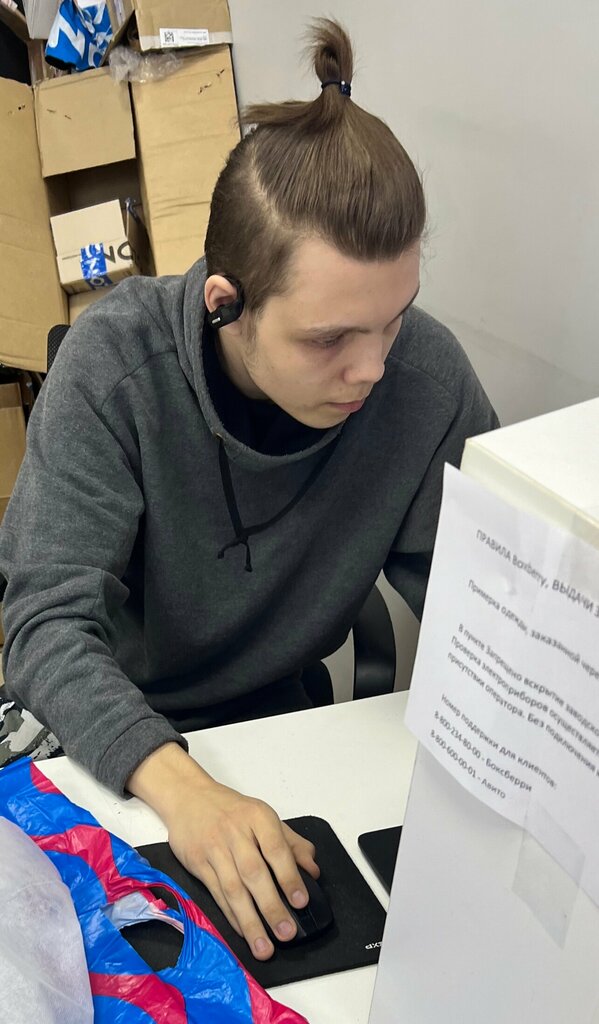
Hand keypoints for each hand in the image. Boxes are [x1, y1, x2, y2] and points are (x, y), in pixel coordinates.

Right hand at [127, 743, 319, 959]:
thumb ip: (292, 843)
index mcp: (258, 817)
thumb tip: (312, 871)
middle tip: (286, 932)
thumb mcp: (264, 816)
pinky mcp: (197, 863)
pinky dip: (232, 916)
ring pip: (233, 889)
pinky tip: (244, 932)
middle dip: (271, 907)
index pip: (276, 849)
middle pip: (254, 873)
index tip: (301, 901)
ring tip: (264, 947)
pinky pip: (217, 894)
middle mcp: (235, 832)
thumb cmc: (232, 810)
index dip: (289, 876)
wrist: (189, 797)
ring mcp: (214, 848)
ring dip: (250, 921)